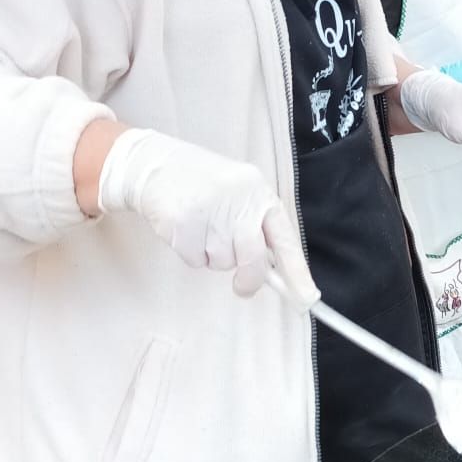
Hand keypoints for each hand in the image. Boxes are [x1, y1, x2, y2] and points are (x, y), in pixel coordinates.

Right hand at [93, 128, 309, 298]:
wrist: (155, 164)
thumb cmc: (202, 183)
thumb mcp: (239, 193)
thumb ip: (256, 226)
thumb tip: (275, 272)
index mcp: (258, 193)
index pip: (284, 238)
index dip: (297, 271)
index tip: (306, 298)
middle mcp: (238, 202)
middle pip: (253, 260)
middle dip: (249, 279)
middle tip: (242, 287)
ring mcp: (210, 213)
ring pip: (223, 263)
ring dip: (213, 256)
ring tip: (202, 227)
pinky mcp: (183, 225)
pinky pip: (196, 261)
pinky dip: (191, 253)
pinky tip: (185, 229)